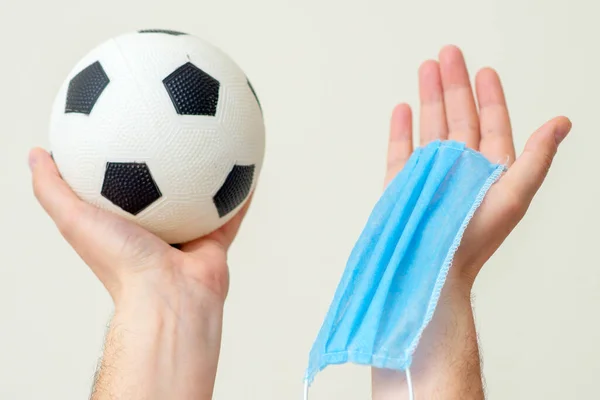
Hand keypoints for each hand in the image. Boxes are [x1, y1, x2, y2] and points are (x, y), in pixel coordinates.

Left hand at [29, 148, 250, 398]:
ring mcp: (190, 230)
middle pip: (164, 183)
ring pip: (203, 193)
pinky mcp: (217, 236)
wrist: (167, 294)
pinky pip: (234, 207)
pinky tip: (248, 158)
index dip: (120, 154)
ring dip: (209, 169)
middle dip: (168, 156)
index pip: (120, 184)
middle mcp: (158, 225)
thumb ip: (52, 188)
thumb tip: (36, 152)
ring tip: (215, 135)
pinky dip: (242, 187)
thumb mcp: (74, 219)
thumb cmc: (119, 262)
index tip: (121, 125)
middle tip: (172, 122)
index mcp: (126, 222)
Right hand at [373, 45, 570, 398]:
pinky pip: (401, 149)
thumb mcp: (514, 195)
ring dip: (428, 97)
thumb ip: (536, 157)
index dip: (489, 96)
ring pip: (429, 126)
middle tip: (447, 54)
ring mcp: (428, 175)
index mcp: (488, 170)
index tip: (484, 70)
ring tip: (425, 69)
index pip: (490, 123)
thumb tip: (562, 122)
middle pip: (458, 116)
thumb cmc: (474, 240)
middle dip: (453, 83)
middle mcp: (459, 168)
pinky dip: (401, 128)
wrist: (432, 269)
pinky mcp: (401, 184)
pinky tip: (402, 108)